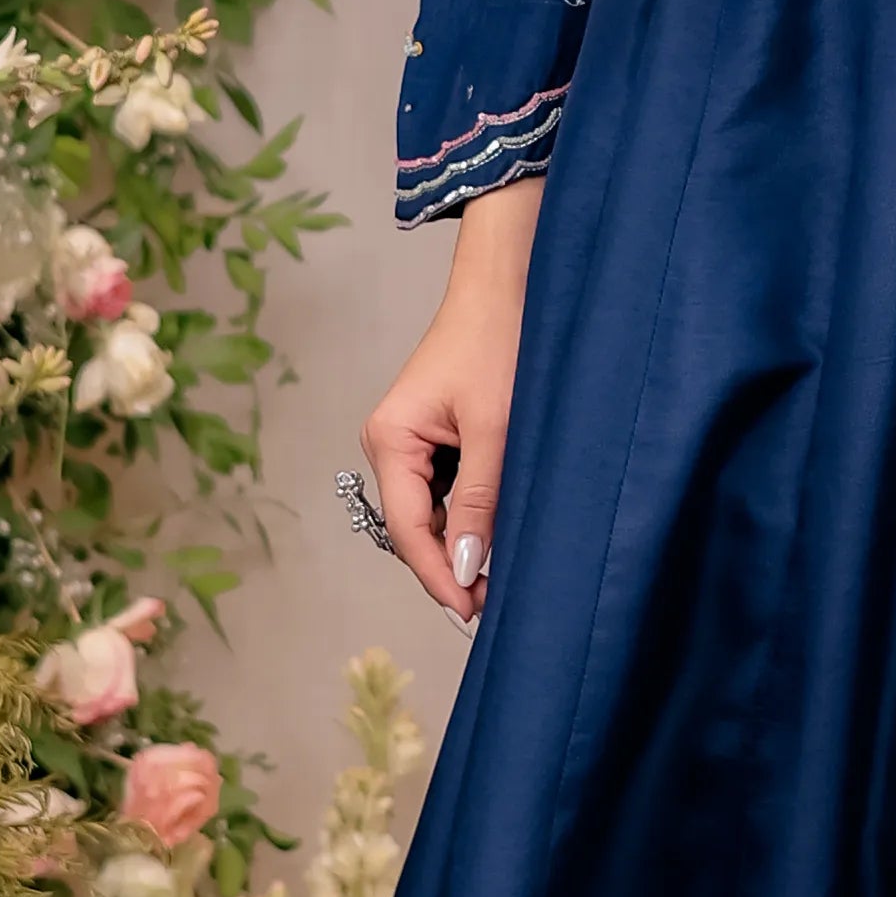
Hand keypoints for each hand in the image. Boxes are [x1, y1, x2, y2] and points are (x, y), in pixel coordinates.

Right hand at [360, 181, 537, 621]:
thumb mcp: (496, 430)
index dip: (439, 575)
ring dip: (462, 542)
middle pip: (414, 527)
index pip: (408, 529)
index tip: (471, 610)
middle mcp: (388, 443)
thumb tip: (467, 568)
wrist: (508, 286)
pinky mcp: (432, 436)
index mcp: (388, 439)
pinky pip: (443, 490)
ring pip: (430, 512)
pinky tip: (496, 534)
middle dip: (451, 565)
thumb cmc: (499, 344)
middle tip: (493, 603)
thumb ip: (481, 501)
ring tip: (501, 576)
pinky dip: (468, 515)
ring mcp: (408, 441)